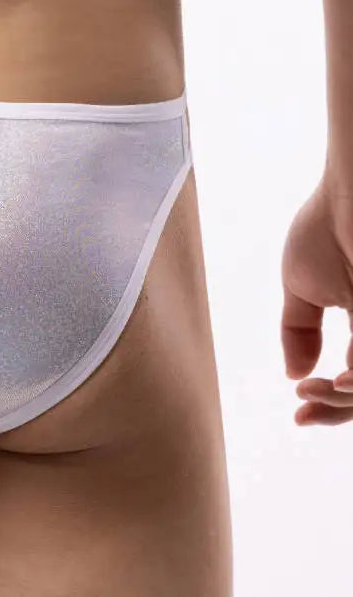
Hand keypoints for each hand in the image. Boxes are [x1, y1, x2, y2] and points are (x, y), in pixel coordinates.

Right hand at [281, 173, 352, 424]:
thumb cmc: (329, 226)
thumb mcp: (302, 286)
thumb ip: (297, 330)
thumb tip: (293, 374)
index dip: (328, 407)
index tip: (296, 415)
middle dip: (335, 411)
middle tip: (303, 402)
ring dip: (347, 402)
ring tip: (318, 390)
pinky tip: (342, 380)